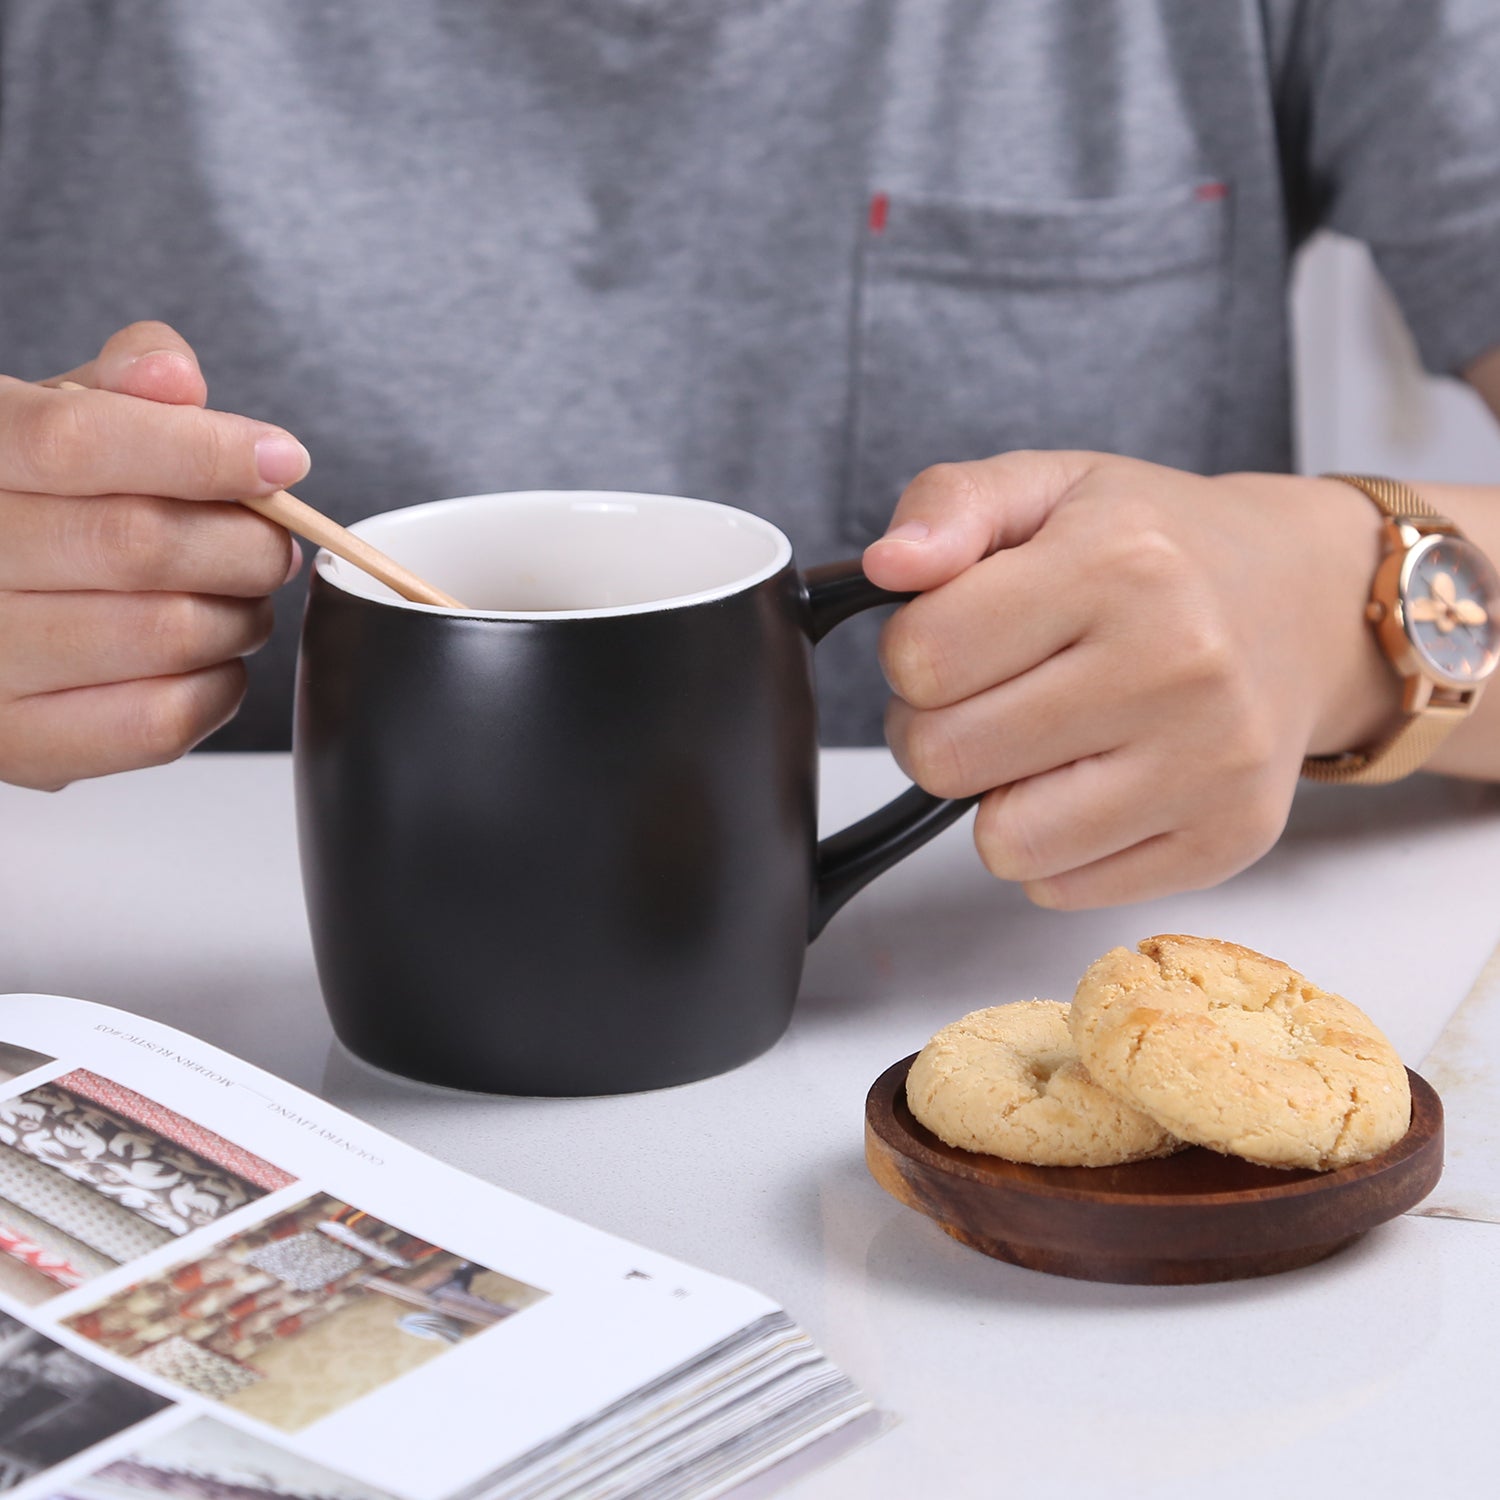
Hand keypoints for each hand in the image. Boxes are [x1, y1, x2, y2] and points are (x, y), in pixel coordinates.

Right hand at [0, 322, 309, 790]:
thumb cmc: (30, 504)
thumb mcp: (55, 419)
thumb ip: (121, 388)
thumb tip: (175, 374)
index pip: (80, 444)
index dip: (203, 451)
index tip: (282, 461)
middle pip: (141, 545)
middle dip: (244, 542)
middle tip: (270, 542)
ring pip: (168, 634)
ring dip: (240, 614)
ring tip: (238, 595)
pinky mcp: (24, 746)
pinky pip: (163, 722)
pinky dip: (220, 686)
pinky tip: (210, 656)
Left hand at [863, 452, 1397, 907]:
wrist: (1305, 604)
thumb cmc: (1158, 549)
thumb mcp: (1051, 487)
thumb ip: (950, 506)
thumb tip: (887, 565)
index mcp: (1122, 563)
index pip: (921, 658)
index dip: (910, 653)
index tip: (953, 637)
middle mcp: (1179, 665)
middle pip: (945, 757)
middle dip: (935, 729)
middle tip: (986, 697)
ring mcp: (1211, 764)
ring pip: (1002, 843)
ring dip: (993, 800)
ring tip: (1037, 743)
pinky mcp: (1227, 839)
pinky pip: (1064, 889)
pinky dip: (1056, 847)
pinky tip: (1095, 783)